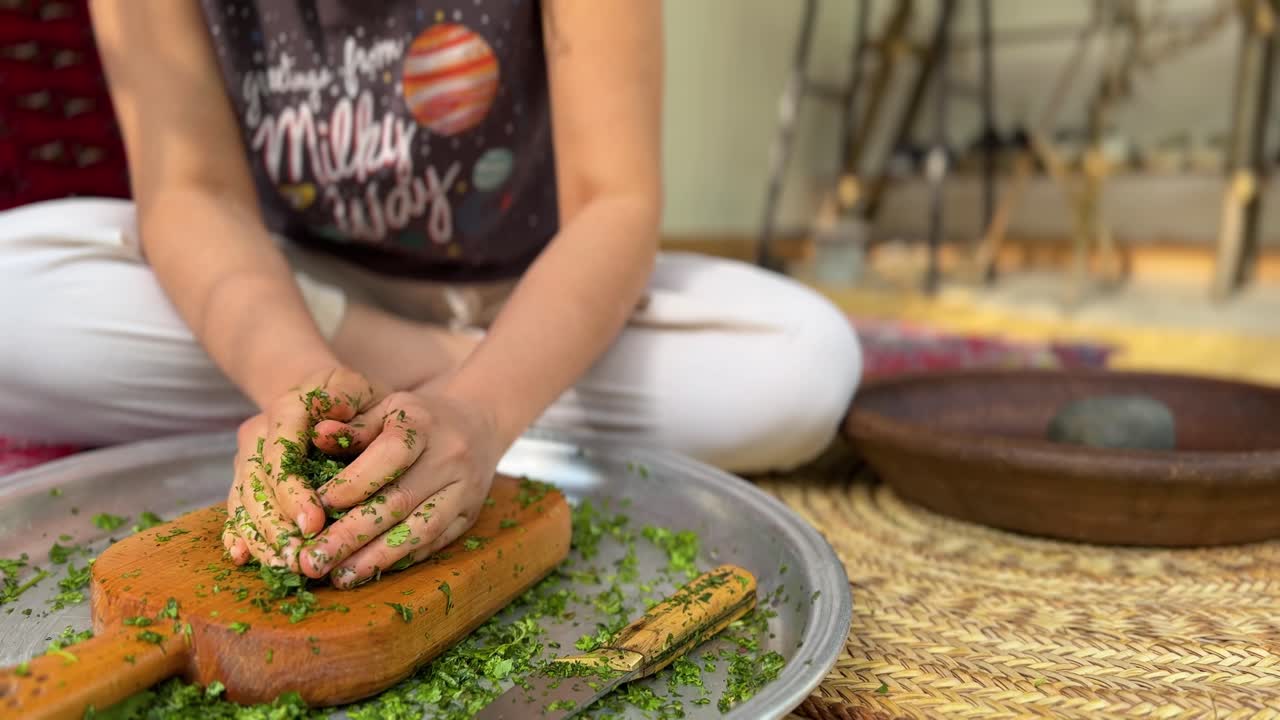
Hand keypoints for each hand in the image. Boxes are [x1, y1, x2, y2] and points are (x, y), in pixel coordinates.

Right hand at [222, 368, 382, 571]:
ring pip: (243, 501)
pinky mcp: (244, 478)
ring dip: (261, 537)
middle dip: (276, 525)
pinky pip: (236, 508)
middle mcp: (257, 434)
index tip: (315, 524)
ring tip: (283, 567)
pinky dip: (239, 533)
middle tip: (299, 558)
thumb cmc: (350, 396)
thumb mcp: (355, 386)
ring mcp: (247, 457)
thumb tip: (328, 428)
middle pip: (257, 485)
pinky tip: (245, 558)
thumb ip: (345, 398)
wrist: (319, 391)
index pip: (281, 456)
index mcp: (285, 410)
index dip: (294, 493)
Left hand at [297, 390, 502, 587]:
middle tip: (312, 560)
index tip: (315, 509)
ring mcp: (464, 490)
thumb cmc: (415, 418)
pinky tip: (369, 571)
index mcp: (423, 423)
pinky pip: (433, 543)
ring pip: (420, 531)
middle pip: (400, 501)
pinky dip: (399, 560)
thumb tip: (315, 437)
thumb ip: (351, 427)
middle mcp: (450, 457)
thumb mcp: (384, 409)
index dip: (352, 484)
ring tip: (338, 578)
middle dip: (351, 535)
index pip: (389, 456)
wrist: (476, 424)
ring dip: (376, 558)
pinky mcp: (469, 516)